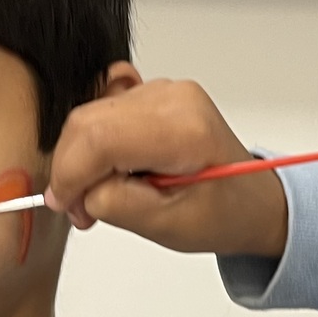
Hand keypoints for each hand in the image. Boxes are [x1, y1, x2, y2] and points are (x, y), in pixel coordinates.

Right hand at [46, 76, 288, 258]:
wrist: (251, 200)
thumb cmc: (223, 213)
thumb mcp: (165, 226)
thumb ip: (113, 204)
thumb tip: (76, 191)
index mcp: (183, 131)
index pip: (99, 139)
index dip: (70, 174)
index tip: (66, 205)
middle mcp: (173, 99)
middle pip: (88, 122)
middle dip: (72, 168)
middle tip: (81, 209)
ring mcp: (164, 90)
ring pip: (90, 116)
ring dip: (83, 158)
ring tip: (103, 194)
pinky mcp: (154, 93)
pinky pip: (103, 111)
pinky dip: (96, 142)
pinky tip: (113, 167)